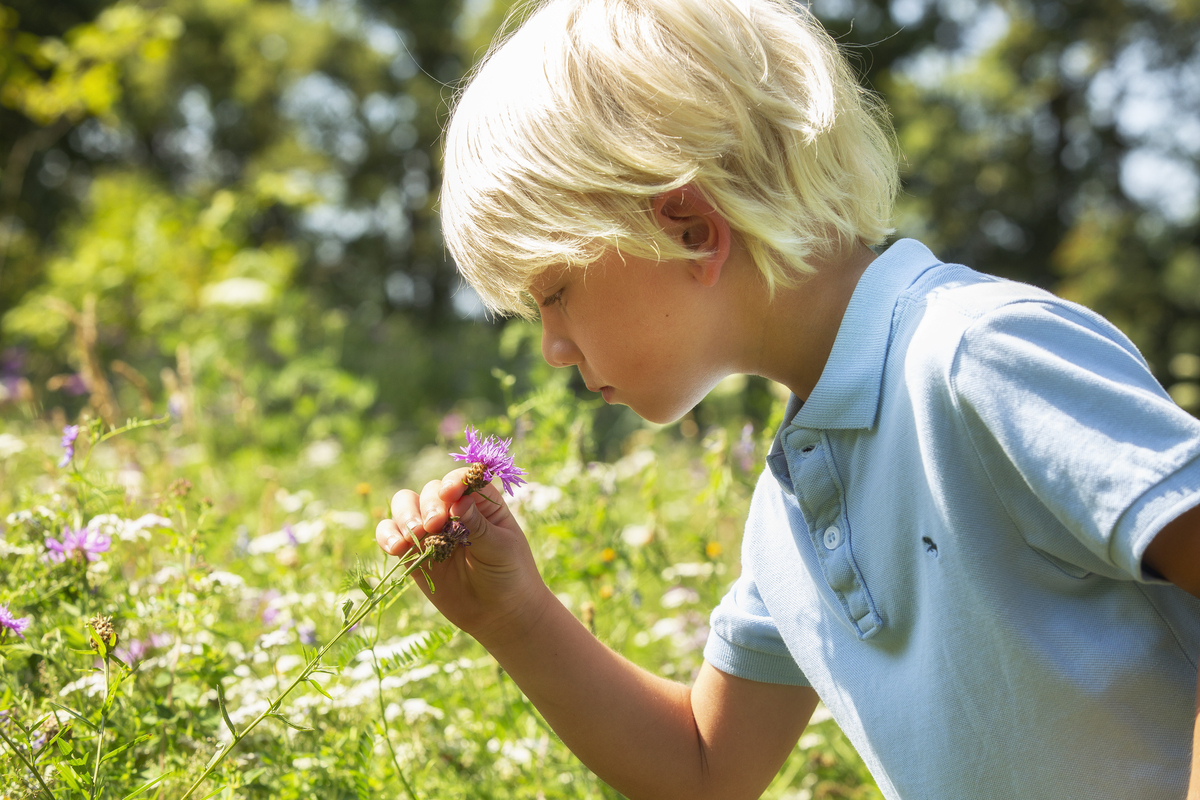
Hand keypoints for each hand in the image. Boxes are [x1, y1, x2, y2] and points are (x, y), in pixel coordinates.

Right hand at [374, 468, 550, 645]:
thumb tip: (459, 500)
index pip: (462, 479)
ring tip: (411, 538)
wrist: (498, 613)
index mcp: (481, 502)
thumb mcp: (501, 548)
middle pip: (431, 491)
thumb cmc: (510, 575)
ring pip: (405, 506)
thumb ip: (478, 526)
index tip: (449, 495)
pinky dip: (387, 535)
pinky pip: (391, 534)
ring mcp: (432, 530)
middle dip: (428, 505)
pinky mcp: (414, 552)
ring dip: (404, 516)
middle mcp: (453, 510)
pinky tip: (396, 548)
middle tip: (433, 526)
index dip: (453, 482)